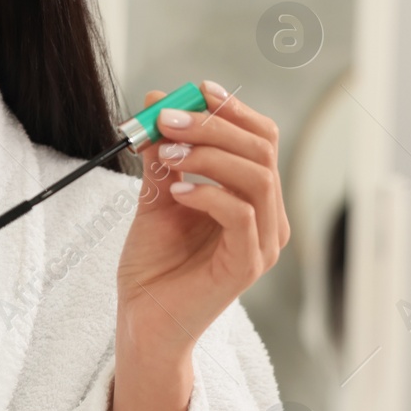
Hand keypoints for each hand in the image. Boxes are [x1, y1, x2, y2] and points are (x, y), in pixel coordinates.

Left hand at [117, 81, 289, 346]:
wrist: (142, 320)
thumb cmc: (154, 266)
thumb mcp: (155, 200)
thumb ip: (162, 159)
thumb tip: (158, 107)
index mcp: (251, 197)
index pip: (260, 139)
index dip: (232, 110)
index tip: (196, 90)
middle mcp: (267, 216)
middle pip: (261, 150)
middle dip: (213, 125)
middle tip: (166, 119)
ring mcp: (262, 242)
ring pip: (257, 177)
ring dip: (208, 154)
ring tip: (166, 154)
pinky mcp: (247, 265)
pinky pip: (242, 215)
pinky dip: (209, 193)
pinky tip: (177, 192)